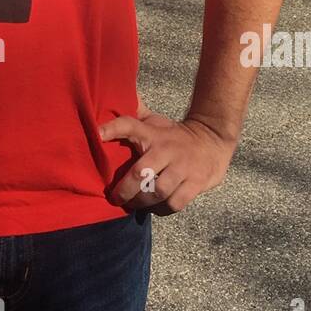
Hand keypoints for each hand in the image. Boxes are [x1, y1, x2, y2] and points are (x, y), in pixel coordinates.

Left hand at [99, 103, 235, 214]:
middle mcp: (165, 149)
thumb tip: (111, 100)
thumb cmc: (174, 134)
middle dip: (124, 190)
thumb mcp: (155, 121)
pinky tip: (156, 208)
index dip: (111, 128)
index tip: (96, 135)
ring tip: (134, 205)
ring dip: (142, 203)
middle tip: (115, 198)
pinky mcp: (196, 182)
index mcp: (152, 133)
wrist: (213, 139)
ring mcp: (182, 167)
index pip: (128, 125)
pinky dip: (162, 210)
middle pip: (140, 172)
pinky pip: (174, 203)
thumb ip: (134, 116)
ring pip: (157, 191)